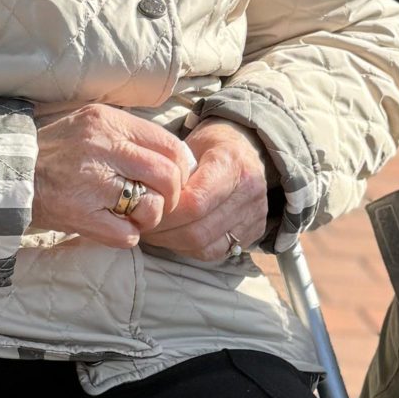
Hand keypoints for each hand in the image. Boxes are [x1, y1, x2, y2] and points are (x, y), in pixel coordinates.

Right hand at [31, 105, 195, 248]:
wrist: (7, 172)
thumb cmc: (56, 150)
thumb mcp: (91, 124)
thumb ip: (130, 134)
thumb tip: (178, 157)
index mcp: (108, 122)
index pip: (170, 146)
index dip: (182, 168)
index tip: (175, 178)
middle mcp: (103, 148)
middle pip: (167, 177)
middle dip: (171, 196)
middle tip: (158, 201)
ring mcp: (91, 183)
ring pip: (152, 207)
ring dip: (149, 216)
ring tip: (132, 213)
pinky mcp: (80, 215)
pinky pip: (127, 234)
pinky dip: (126, 234)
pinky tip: (113, 225)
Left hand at [144, 120, 269, 263]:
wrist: (244, 150)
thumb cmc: (209, 146)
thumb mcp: (189, 144)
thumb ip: (172, 170)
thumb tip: (146, 198)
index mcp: (232, 163)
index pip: (195, 202)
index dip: (166, 212)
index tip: (145, 209)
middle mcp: (250, 191)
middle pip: (199, 230)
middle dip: (165, 232)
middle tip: (142, 226)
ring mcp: (256, 214)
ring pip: (205, 246)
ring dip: (174, 244)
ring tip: (155, 233)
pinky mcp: (255, 231)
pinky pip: (215, 252)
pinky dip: (190, 249)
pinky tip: (175, 237)